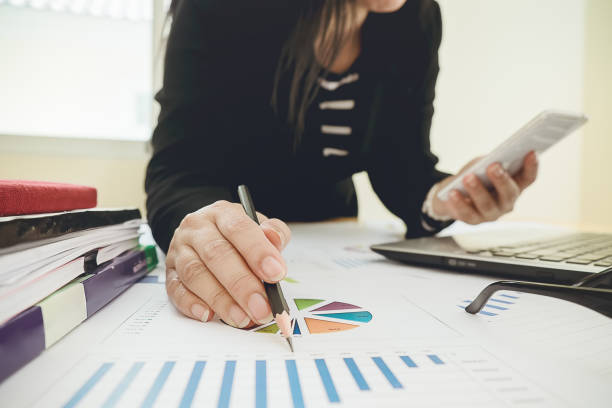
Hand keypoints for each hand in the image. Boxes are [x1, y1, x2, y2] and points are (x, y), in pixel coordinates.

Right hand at [164, 200, 290, 327]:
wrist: (204, 232)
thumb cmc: (236, 234)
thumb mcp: (258, 226)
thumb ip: (274, 233)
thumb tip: (275, 240)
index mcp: (222, 213)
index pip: (238, 228)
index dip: (258, 251)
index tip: (276, 274)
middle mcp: (197, 229)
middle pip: (216, 254)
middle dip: (242, 284)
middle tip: (261, 307)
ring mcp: (180, 251)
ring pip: (195, 274)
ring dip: (220, 299)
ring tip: (242, 318)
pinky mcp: (170, 273)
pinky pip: (176, 290)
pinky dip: (191, 304)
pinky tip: (208, 315)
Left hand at [432, 151, 538, 223]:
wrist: (452, 193)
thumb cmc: (474, 175)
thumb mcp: (483, 165)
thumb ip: (490, 162)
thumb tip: (492, 159)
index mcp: (514, 186)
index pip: (528, 179)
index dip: (532, 167)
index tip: (531, 153)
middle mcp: (507, 203)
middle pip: (509, 193)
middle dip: (501, 179)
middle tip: (493, 166)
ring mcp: (491, 214)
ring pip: (487, 204)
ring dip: (478, 190)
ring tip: (468, 178)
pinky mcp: (473, 220)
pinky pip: (467, 213)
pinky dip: (459, 202)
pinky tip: (452, 193)